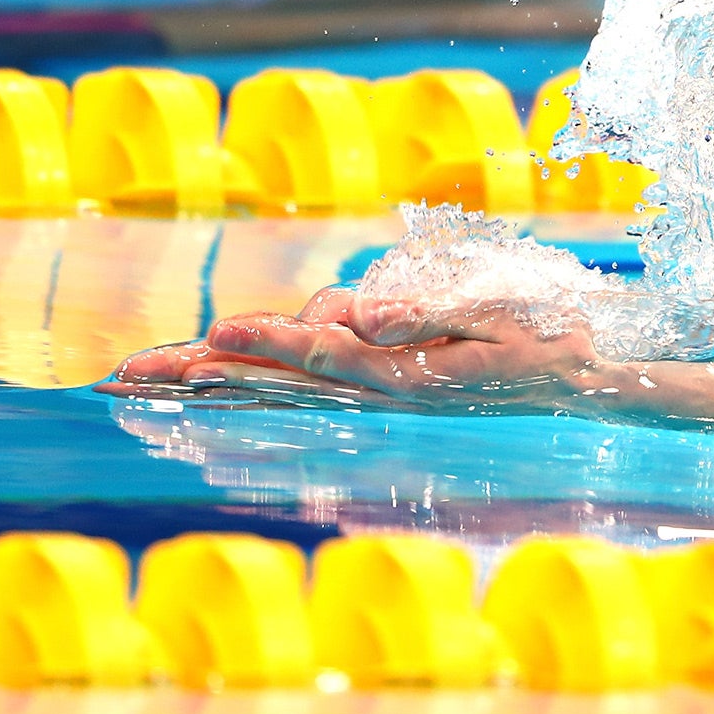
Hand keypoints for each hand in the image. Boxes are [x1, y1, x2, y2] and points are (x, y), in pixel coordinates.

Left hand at [97, 286, 603, 412]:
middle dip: (205, 374)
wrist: (581, 391)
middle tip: (131, 374)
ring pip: (289, 382)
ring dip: (234, 369)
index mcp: (410, 374)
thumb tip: (359, 318)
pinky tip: (229, 378)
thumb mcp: (500, 315)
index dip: (271, 343)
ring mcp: (380, 398)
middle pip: (280, 381)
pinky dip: (262, 385)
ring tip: (180, 361)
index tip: (218, 332)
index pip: (326, 356)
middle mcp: (382, 393)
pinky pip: (310, 390)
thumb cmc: (546, 342)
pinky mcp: (385, 395)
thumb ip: (427, 316)